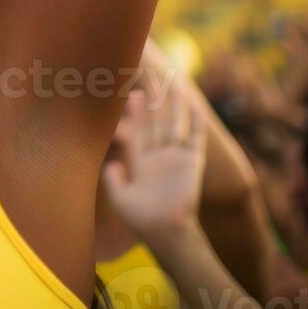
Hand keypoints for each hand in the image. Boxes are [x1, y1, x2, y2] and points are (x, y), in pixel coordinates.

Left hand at [102, 88, 207, 246]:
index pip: (135, 129)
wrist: (167, 232)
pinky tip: (196, 106)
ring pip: (174, 123)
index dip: (133, 112)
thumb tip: (111, 163)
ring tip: (174, 83)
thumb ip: (112, 180)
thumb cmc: (140, 219)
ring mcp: (175, 157)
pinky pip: (195, 138)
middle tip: (150, 76)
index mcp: (138, 160)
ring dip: (174, 104)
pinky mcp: (192, 163)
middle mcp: (157, 155)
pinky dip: (196, 122)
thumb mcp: (119, 198)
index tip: (130, 93)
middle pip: (154, 120)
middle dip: (152, 99)